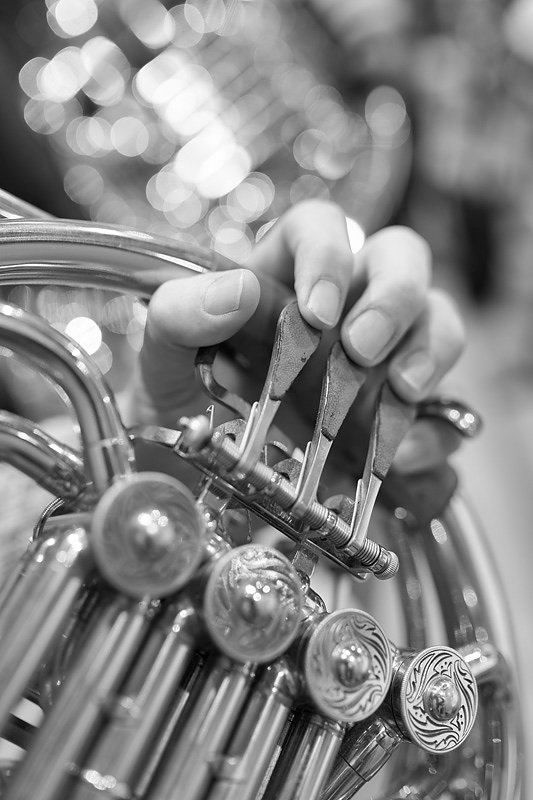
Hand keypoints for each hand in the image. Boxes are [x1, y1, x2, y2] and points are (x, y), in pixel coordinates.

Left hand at [127, 201, 464, 478]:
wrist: (192, 484)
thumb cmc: (180, 408)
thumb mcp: (162, 361)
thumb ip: (179, 316)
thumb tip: (238, 289)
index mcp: (282, 280)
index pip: (320, 226)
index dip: (327, 254)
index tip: (316, 310)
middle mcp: (342, 311)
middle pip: (400, 259)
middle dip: (394, 296)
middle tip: (361, 349)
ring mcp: (378, 364)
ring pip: (438, 321)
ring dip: (430, 349)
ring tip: (403, 391)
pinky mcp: (399, 421)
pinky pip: (443, 414)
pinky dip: (434, 432)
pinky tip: (404, 457)